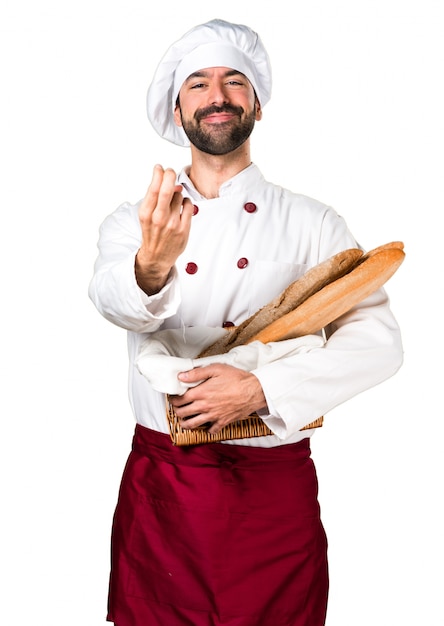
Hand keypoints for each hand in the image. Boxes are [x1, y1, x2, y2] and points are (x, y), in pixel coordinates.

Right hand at [135, 164, 193, 294]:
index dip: (157, 174)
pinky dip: (186, 202)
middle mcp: (159, 218)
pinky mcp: (184, 229)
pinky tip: (182, 208)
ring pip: (179, 196)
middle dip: (170, 175)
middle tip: (170, 172)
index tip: (159, 168)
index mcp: (146, 214)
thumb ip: (156, 199)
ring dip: (178, 193)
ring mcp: (172, 224)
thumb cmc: (152, 233)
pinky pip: (189, 205)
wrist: (157, 256)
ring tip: (173, 202)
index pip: (153, 188)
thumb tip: (171, 183)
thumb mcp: (146, 215)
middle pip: (167, 189)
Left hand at [169, 364, 267, 433]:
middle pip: (183, 413)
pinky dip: (207, 429)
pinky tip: (206, 425)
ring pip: (192, 424)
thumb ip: (197, 373)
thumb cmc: (236, 378)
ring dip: (185, 423)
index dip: (173, 400)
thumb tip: (181, 376)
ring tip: (183, 421)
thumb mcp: (216, 369)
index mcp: (200, 393)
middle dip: (177, 411)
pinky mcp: (223, 422)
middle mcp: (204, 406)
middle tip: (177, 408)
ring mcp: (213, 416)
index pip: (179, 400)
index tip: (173, 398)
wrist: (254, 391)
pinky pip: (211, 430)